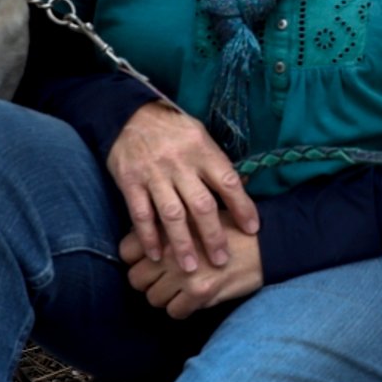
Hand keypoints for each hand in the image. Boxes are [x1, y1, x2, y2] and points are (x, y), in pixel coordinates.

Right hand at [106, 102, 258, 272]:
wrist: (129, 114)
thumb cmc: (172, 129)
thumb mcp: (200, 136)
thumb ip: (217, 163)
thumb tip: (242, 187)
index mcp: (202, 150)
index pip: (228, 182)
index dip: (242, 207)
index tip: (252, 229)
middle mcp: (179, 163)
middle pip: (201, 205)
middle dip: (213, 236)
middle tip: (221, 260)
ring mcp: (154, 174)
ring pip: (172, 214)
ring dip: (182, 244)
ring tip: (191, 267)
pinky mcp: (130, 182)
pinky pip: (141, 214)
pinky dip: (149, 237)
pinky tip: (156, 255)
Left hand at [122, 224, 261, 317]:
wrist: (266, 244)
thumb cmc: (231, 229)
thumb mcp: (196, 217)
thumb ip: (169, 227)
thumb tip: (143, 241)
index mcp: (169, 227)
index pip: (126, 251)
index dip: (135, 259)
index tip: (147, 262)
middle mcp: (172, 249)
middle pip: (135, 278)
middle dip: (147, 282)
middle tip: (163, 280)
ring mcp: (185, 272)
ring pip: (153, 298)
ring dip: (165, 297)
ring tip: (180, 290)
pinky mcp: (201, 293)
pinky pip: (174, 312)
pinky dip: (182, 309)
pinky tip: (193, 299)